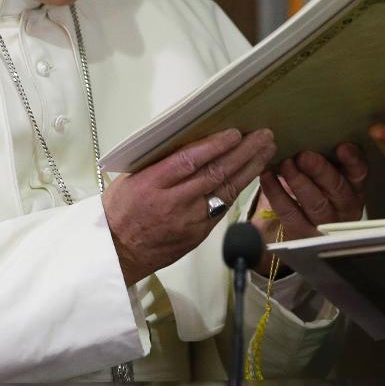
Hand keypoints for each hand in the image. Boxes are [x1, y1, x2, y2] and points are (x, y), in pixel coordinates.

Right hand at [101, 128, 276, 284]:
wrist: (117, 252)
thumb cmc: (121, 210)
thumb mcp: (132, 178)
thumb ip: (161, 162)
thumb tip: (193, 141)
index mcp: (152, 183)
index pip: (189, 161)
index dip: (215, 146)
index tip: (235, 133)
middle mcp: (173, 202)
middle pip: (215, 173)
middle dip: (243, 153)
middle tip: (264, 135)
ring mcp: (188, 221)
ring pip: (225, 191)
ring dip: (249, 169)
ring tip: (267, 151)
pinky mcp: (198, 235)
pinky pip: (222, 208)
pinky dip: (238, 189)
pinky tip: (251, 175)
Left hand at [251, 143, 368, 272]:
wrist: (307, 230)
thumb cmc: (319, 192)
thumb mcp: (330, 177)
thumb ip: (326, 160)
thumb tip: (306, 132)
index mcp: (354, 188)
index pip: (359, 172)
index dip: (352, 160)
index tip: (342, 147)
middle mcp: (345, 206)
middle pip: (336, 188)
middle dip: (320, 170)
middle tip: (303, 156)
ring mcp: (325, 223)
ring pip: (315, 203)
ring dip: (298, 181)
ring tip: (285, 164)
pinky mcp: (303, 233)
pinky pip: (290, 213)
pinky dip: (276, 194)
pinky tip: (267, 177)